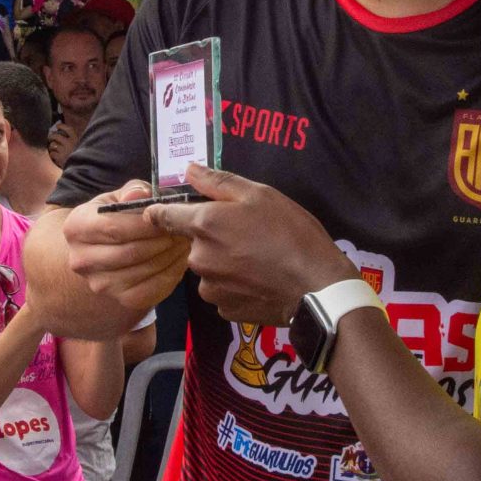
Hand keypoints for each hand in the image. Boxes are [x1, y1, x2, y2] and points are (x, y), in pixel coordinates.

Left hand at [47, 119, 78, 163]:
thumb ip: (75, 141)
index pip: (68, 129)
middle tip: (50, 138)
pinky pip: (52, 153)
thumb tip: (65, 135)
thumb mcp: (81, 147)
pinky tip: (56, 157)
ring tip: (54, 149)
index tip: (58, 126)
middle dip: (51, 136)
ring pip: (52, 145)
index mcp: (76, 139)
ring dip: (52, 147)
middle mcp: (70, 143)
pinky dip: (53, 155)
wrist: (82, 169)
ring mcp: (64, 150)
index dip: (62, 126)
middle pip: (56, 136)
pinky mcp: (60, 158)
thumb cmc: (82, 158)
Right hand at [63, 183, 191, 314]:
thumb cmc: (115, 217)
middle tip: (182, 229)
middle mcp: (81, 260)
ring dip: (171, 256)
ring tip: (185, 240)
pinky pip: (153, 290)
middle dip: (162, 240)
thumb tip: (141, 195)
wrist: (105, 250)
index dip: (146, 224)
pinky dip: (172, 274)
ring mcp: (100, 284)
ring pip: (144, 271)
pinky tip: (179, 259)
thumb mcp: (119, 198)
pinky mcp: (121, 299)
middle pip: (130, 252)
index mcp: (76, 228)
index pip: (114, 228)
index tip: (169, 216)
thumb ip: (132, 192)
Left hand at [141, 163, 354, 325]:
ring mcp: (210, 288)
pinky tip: (260, 281)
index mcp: (203, 225)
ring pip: (209, 269)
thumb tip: (187, 169)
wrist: (317, 287)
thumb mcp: (260, 195)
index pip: (163, 216)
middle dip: (213, 238)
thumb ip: (218, 182)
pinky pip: (223, 292)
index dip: (162, 212)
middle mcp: (198, 259)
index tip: (165, 212)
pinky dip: (236, 286)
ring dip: (225, 263)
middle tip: (248, 235)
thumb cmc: (291, 233)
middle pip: (194, 243)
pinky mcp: (225, 311)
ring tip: (259, 260)